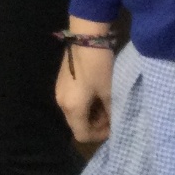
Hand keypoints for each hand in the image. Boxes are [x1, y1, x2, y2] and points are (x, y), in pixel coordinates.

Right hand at [54, 17, 115, 143]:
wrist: (86, 39)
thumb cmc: (99, 67)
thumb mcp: (110, 91)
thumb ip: (111, 112)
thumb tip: (115, 122)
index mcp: (73, 108)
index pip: (83, 135)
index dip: (99, 136)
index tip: (114, 127)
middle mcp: (62, 104)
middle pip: (78, 125)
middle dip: (96, 124)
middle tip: (113, 115)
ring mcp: (60, 93)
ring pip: (76, 113)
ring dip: (91, 114)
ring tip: (107, 103)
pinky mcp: (61, 84)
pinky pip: (73, 102)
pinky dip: (85, 104)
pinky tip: (96, 93)